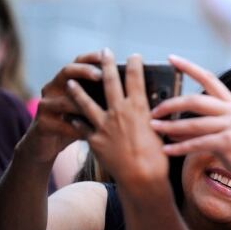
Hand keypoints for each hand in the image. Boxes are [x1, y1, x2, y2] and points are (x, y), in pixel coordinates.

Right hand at [21, 52, 102, 163]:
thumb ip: (108, 97)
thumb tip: (140, 91)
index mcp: (69, 80)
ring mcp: (46, 104)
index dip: (91, 57)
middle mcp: (54, 87)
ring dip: (80, 105)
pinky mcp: (42, 123)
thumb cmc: (78, 123)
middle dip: (84, 71)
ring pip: (63, 100)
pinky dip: (76, 129)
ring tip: (98, 110)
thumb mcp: (92, 107)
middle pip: (67, 71)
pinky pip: (61, 124)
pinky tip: (88, 135)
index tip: (107, 54)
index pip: (79, 61)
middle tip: (100, 74)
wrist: (49, 145)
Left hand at [66, 49, 167, 187]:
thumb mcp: (160, 132)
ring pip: (86, 102)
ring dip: (78, 90)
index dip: (134, 64)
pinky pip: (81, 127)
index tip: (133, 56)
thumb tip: (152, 110)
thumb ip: (152, 118)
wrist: (142, 178)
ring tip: (71, 81)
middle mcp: (119, 112)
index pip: (136, 78)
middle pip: (110, 82)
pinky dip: (75, 121)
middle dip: (106, 64)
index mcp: (139, 108)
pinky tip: (70, 118)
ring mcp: (104, 125)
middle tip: (103, 52)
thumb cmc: (158, 158)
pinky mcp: (94, 140)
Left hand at [150, 55, 230, 195]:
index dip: (190, 67)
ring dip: (170, 126)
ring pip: (193, 123)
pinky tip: (167, 150)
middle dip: (170, 104)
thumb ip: (209, 126)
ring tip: (154, 128)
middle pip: (196, 100)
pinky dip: (179, 147)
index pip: (210, 79)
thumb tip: (177, 126)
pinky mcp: (229, 143)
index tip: (172, 58)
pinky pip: (197, 143)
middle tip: (154, 111)